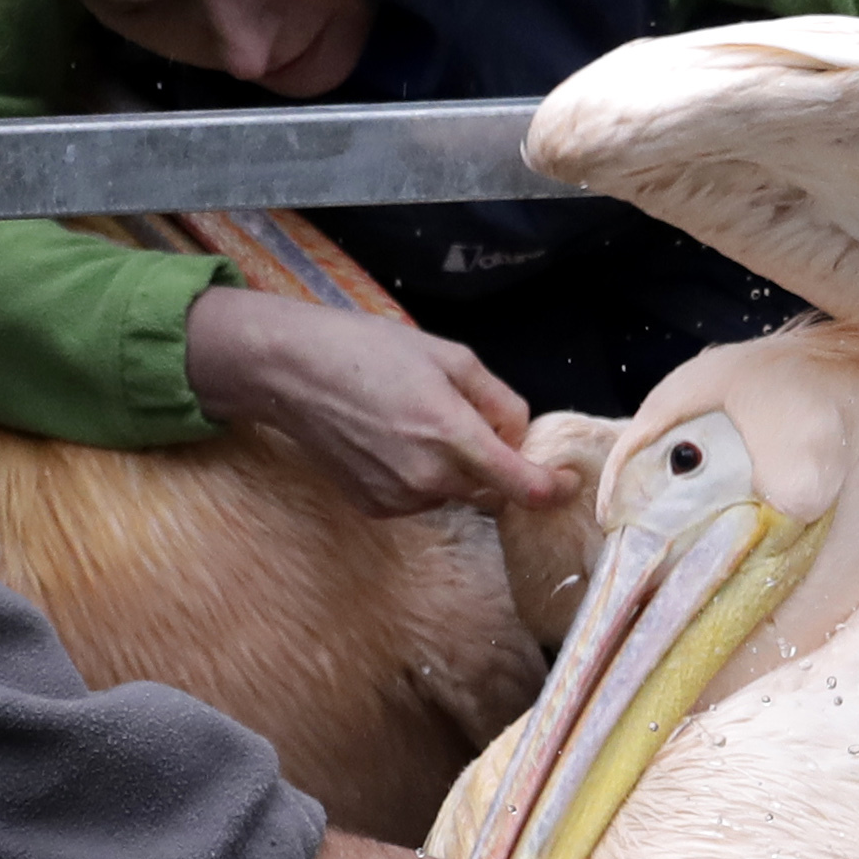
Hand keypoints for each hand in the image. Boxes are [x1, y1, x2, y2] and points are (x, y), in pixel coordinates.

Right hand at [186, 286, 574, 517]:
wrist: (290, 371)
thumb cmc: (369, 350)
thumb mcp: (449, 356)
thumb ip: (498, 399)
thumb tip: (522, 435)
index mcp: (453, 435)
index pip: (525, 487)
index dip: (556, 489)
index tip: (568, 480)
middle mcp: (429, 477)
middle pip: (493, 492)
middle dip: (498, 467)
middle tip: (472, 424)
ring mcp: (400, 498)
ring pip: (456, 494)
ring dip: (457, 470)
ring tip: (418, 423)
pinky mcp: (375, 508)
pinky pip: (421, 500)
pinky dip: (423, 478)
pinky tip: (393, 443)